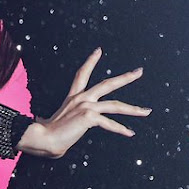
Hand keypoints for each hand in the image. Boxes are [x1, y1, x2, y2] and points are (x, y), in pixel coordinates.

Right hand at [26, 47, 151, 158]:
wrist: (42, 138)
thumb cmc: (47, 134)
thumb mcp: (62, 122)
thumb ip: (71, 122)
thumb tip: (71, 130)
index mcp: (74, 97)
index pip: (82, 73)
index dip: (91, 61)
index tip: (99, 50)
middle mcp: (81, 98)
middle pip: (108, 83)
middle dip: (126, 77)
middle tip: (139, 71)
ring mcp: (86, 106)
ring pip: (116, 105)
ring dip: (134, 109)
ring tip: (147, 111)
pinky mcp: (89, 117)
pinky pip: (109, 123)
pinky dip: (120, 129)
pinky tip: (130, 133)